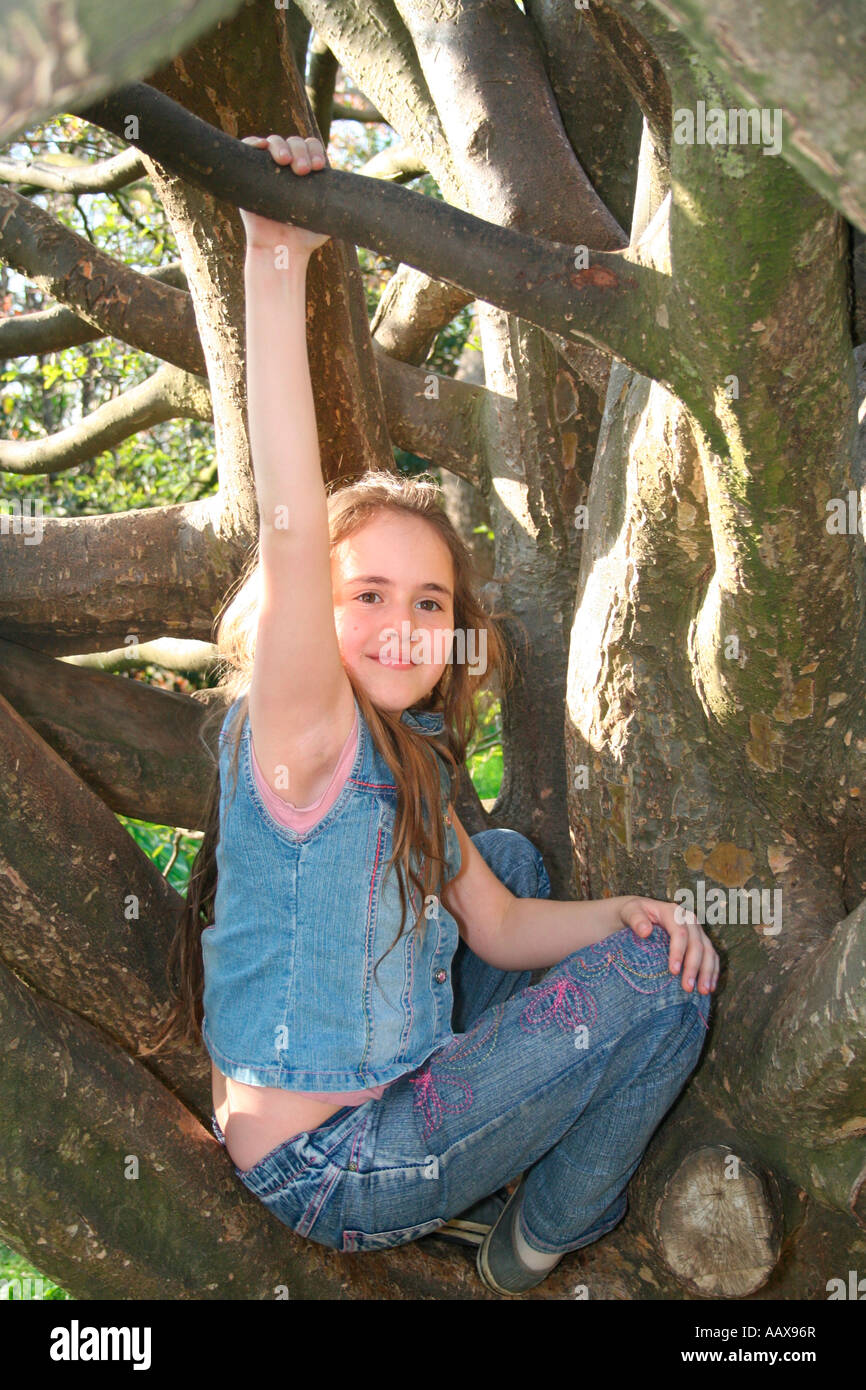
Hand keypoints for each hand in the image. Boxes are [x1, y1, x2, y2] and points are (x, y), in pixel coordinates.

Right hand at [239, 134, 330, 254]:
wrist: (280, 250)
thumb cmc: (306, 238)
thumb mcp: (329, 218)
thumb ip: (341, 205)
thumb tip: (358, 199)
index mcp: (308, 171)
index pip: (312, 148)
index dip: (315, 152)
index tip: (318, 167)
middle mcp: (288, 165)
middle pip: (295, 142)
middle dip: (300, 152)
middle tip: (302, 170)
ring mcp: (268, 167)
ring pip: (274, 142)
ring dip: (280, 146)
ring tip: (284, 161)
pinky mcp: (250, 172)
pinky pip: (249, 147)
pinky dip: (253, 142)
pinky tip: (261, 146)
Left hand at [619, 896, 718, 994]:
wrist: (638, 912)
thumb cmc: (632, 913)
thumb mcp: (629, 911)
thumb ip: (635, 919)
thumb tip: (645, 931)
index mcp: (672, 912)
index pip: (680, 932)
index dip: (678, 952)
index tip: (673, 971)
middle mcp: (688, 919)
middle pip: (697, 944)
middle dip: (694, 967)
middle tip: (688, 988)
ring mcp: (697, 930)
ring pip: (708, 950)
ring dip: (707, 972)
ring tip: (703, 991)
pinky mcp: (700, 940)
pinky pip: (711, 955)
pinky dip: (712, 971)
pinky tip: (710, 987)